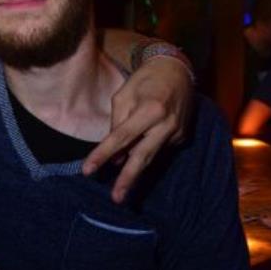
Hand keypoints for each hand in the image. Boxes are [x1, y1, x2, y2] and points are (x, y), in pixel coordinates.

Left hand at [83, 58, 192, 201]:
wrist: (177, 70)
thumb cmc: (145, 80)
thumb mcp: (124, 95)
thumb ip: (117, 124)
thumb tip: (115, 156)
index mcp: (150, 110)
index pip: (121, 137)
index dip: (103, 155)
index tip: (88, 171)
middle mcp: (167, 124)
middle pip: (143, 156)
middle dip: (128, 179)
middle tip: (117, 199)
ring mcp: (177, 133)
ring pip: (151, 156)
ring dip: (134, 170)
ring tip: (122, 189)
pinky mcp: (182, 137)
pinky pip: (158, 149)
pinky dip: (145, 152)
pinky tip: (141, 147)